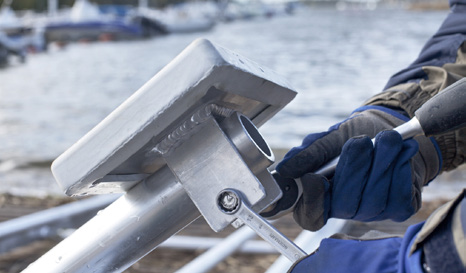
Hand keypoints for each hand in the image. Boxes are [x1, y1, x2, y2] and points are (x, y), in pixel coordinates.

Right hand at [276, 107, 439, 230]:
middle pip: (345, 205)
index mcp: (319, 197)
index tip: (314, 178)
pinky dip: (401, 169)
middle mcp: (343, 210)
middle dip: (354, 170)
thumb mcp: (326, 140)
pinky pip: (399, 196)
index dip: (312, 202)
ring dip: (382, 164)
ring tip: (387, 137)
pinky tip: (402, 150)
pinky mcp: (398, 208)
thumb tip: (285, 170)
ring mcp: (371, 213)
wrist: (386, 130)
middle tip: (360, 141)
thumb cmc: (350, 138)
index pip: (310, 216)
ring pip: (374, 199)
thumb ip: (308, 155)